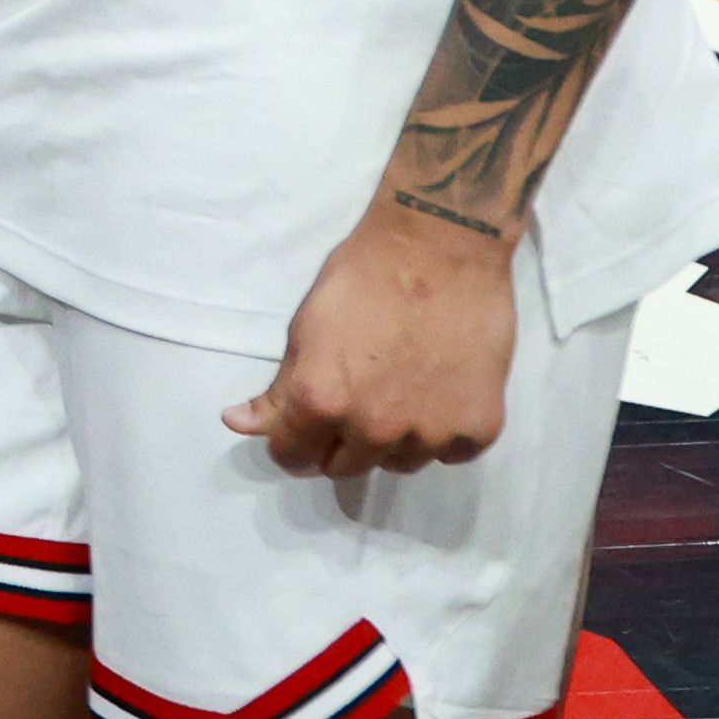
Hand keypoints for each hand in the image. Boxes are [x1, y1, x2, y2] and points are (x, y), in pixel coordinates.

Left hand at [229, 202, 516, 478]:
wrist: (442, 250)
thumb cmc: (363, 278)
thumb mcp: (305, 328)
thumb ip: (277, 389)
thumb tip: (238, 424)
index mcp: (321, 402)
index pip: (292, 456)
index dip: (290, 443)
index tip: (300, 428)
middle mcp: (375, 430)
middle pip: (345, 468)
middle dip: (339, 442)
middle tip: (354, 400)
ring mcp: (431, 434)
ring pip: (398, 463)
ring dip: (392, 440)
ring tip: (400, 389)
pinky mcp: (480, 429)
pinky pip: (450, 453)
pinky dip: (441, 431)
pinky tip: (438, 391)